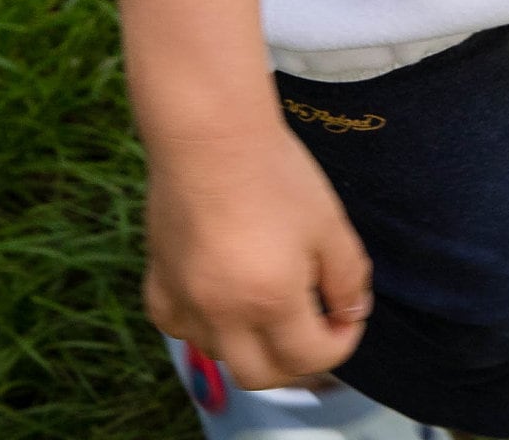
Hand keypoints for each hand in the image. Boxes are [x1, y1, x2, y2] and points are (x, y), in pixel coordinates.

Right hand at [144, 118, 374, 390]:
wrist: (211, 133)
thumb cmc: (275, 172)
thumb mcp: (328, 223)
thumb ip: (347, 277)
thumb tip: (350, 312)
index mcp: (272, 301)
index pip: (311, 357)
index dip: (341, 342)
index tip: (347, 316)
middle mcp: (223, 314)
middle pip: (262, 375)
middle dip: (296, 361)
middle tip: (313, 327)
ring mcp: (185, 300)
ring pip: (219, 353)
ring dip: (250, 344)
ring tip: (269, 306)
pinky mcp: (158, 280)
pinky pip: (177, 326)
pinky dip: (201, 325)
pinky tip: (219, 298)